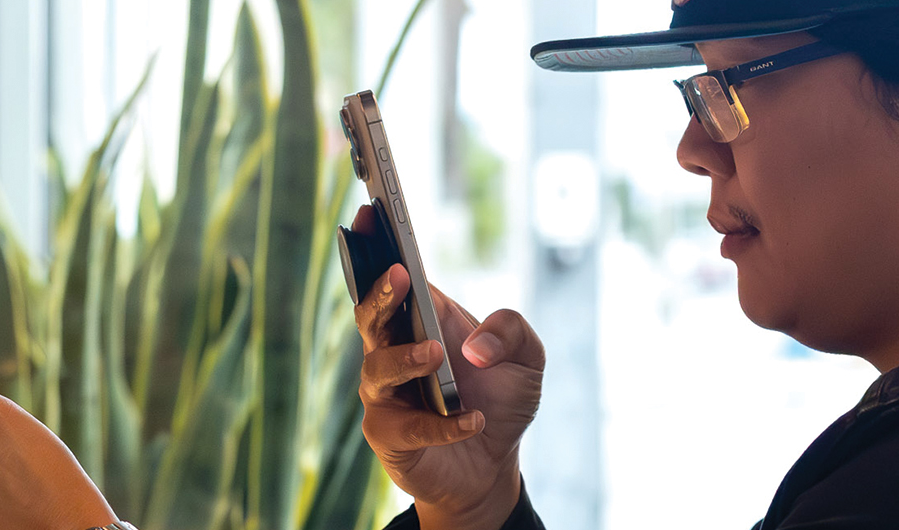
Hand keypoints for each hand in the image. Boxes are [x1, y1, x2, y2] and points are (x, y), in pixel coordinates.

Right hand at [351, 206, 545, 529]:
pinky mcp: (388, 436)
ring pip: (376, 370)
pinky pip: (405, 428)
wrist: (491, 465)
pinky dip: (441, 424)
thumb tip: (475, 345)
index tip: (371, 214)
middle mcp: (392, 350)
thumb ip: (512, 332)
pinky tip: (473, 420)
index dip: (375, 245)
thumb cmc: (500, 400)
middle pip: (370, 315)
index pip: (392, 277)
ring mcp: (385, 394)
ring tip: (434, 355)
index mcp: (421, 319)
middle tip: (399, 275)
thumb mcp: (528, 360)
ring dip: (404, 359)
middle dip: (379, 292)